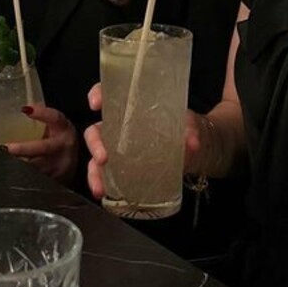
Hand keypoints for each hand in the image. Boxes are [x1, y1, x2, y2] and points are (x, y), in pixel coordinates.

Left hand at [6, 103, 78, 183]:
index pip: (55, 118)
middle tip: (5, 147)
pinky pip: (35, 180)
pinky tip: (10, 175)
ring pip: (37, 168)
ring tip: (2, 162)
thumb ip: (42, 117)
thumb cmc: (59, 139)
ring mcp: (59, 167)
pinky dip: (22, 177)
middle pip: (43, 148)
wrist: (77, 161)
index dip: (42, 113)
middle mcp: (63, 148)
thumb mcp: (56, 126)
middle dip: (23, 149)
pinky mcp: (54, 181)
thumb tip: (22, 109)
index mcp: (64, 129)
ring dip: (19, 165)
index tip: (26, 110)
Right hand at [83, 83, 204, 200]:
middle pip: (96, 130)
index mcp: (132, 108)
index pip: (109, 94)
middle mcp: (120, 127)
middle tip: (103, 157)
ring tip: (100, 186)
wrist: (193, 151)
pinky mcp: (122, 168)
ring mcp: (119, 149)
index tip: (95, 103)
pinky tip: (103, 192)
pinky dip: (101, 183)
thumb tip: (192, 143)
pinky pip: (106, 174)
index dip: (97, 94)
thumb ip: (191, 130)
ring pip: (96, 156)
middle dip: (94, 143)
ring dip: (94, 171)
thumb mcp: (190, 124)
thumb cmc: (185, 128)